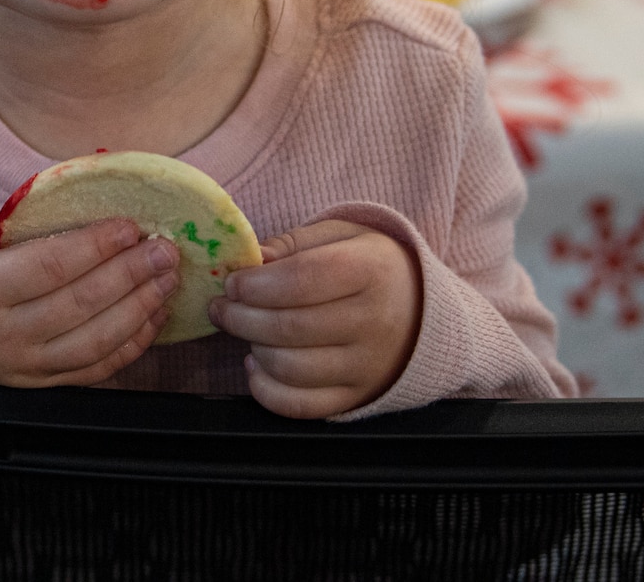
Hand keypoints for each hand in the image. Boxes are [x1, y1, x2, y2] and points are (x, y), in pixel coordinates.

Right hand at [0, 160, 181, 386]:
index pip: (47, 268)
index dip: (92, 247)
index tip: (129, 226)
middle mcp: (4, 335)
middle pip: (78, 305)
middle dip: (129, 275)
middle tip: (164, 250)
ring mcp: (26, 366)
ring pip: (93, 342)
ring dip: (139, 310)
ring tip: (167, 278)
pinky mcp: (43, 384)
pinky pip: (95, 369)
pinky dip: (131, 345)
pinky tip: (154, 316)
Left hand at [208, 219, 420, 418]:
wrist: (423, 312)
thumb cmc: (371, 266)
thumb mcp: (342, 236)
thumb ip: (294, 243)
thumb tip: (252, 259)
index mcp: (371, 270)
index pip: (302, 280)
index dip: (256, 284)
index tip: (232, 282)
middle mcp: (374, 322)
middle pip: (290, 328)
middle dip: (241, 317)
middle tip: (221, 307)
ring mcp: (367, 366)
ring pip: (290, 368)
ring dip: (253, 348)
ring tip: (246, 330)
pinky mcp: (356, 397)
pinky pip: (300, 406)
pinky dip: (266, 390)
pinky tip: (257, 364)